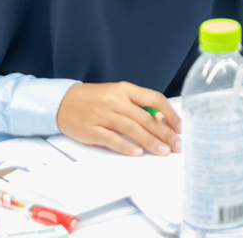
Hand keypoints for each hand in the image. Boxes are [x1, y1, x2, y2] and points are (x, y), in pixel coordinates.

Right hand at [57, 82, 181, 156]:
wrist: (62, 102)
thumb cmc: (95, 99)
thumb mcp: (118, 95)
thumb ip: (137, 106)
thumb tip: (161, 121)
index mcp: (125, 89)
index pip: (154, 99)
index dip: (170, 114)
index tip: (180, 127)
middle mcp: (116, 100)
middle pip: (145, 117)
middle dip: (164, 133)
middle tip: (177, 146)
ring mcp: (103, 115)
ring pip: (131, 128)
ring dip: (149, 141)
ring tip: (163, 151)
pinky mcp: (91, 130)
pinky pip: (111, 139)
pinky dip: (125, 146)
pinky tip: (137, 153)